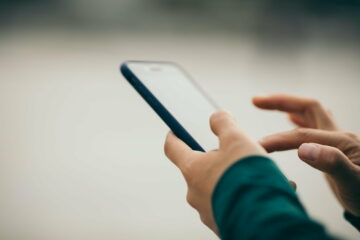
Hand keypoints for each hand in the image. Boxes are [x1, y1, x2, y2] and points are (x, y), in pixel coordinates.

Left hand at [164, 111, 264, 232]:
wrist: (264, 222)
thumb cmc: (247, 178)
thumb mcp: (237, 140)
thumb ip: (224, 124)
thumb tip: (216, 117)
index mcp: (193, 169)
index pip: (173, 148)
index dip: (174, 135)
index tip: (175, 130)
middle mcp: (195, 193)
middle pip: (202, 168)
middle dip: (220, 159)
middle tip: (240, 154)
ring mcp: (208, 211)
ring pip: (219, 187)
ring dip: (236, 179)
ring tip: (261, 177)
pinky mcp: (223, 224)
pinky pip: (231, 204)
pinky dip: (245, 196)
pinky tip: (267, 193)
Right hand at [254, 94, 359, 216]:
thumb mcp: (354, 183)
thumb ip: (333, 163)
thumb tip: (303, 149)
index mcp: (342, 141)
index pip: (302, 135)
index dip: (278, 139)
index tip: (257, 147)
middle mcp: (340, 135)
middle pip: (308, 107)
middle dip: (281, 102)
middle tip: (256, 101)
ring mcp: (337, 140)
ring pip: (310, 113)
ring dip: (287, 106)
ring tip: (266, 104)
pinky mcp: (334, 148)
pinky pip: (313, 125)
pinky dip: (298, 118)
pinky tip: (290, 118)